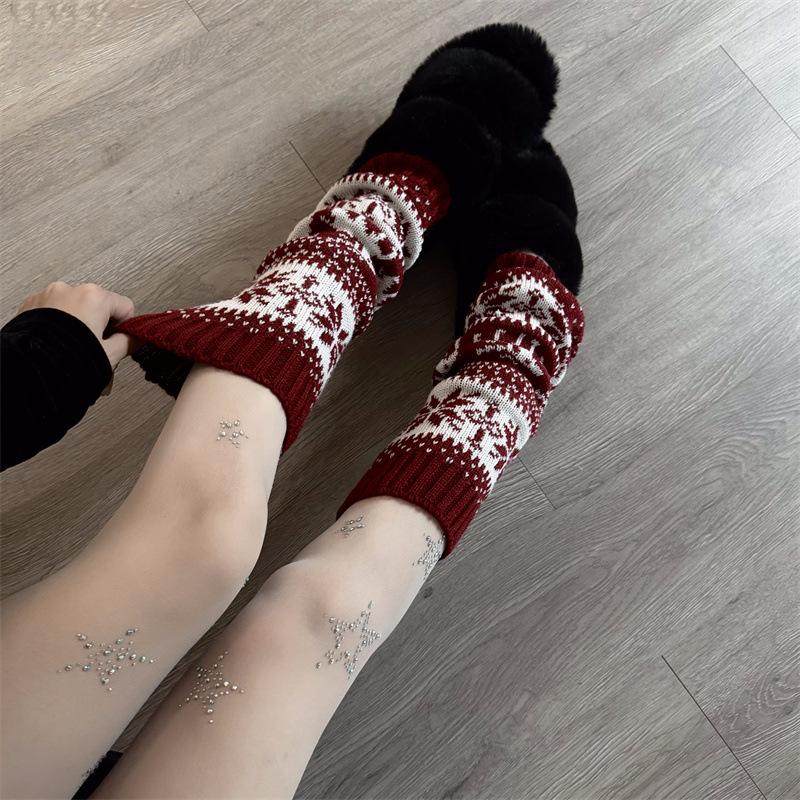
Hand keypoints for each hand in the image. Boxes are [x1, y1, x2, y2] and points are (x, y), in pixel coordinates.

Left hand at [17, 281, 135, 368]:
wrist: (29, 370)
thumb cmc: (67, 361)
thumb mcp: (109, 355)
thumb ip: (128, 343)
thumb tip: (135, 339)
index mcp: (94, 296)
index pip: (125, 307)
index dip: (125, 328)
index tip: (119, 342)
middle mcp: (70, 290)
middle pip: (99, 307)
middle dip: (99, 327)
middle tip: (95, 350)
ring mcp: (48, 296)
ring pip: (75, 310)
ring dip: (78, 326)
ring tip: (73, 350)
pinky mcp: (30, 306)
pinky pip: (53, 312)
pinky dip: (58, 326)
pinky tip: (58, 345)